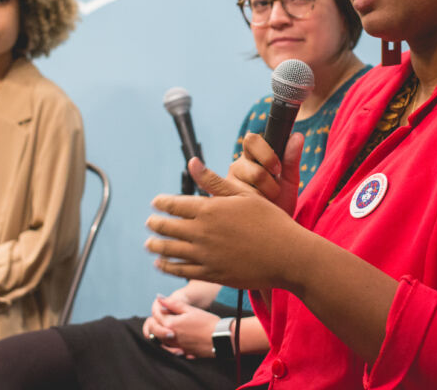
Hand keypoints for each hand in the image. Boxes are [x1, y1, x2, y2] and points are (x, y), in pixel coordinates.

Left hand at [142, 296, 220, 358]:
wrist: (220, 337)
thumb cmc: (207, 322)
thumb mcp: (190, 309)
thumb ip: (173, 304)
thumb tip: (159, 298)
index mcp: (171, 324)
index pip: (156, 315)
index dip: (157, 308)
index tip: (161, 305)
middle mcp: (171, 337)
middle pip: (154, 330)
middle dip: (154, 322)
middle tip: (160, 316)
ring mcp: (176, 346)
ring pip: (160, 341)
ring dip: (159, 333)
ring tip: (166, 326)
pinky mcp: (182, 352)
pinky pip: (169, 349)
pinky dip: (168, 343)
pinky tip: (174, 338)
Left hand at [145, 140, 313, 290]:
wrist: (286, 255)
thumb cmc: (269, 220)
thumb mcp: (243, 195)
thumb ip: (214, 181)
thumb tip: (192, 162)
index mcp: (209, 209)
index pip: (175, 204)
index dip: (162, 203)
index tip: (156, 202)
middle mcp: (202, 232)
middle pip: (168, 227)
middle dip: (155, 224)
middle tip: (149, 223)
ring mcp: (205, 255)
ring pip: (170, 250)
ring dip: (156, 246)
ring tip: (149, 244)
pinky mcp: (211, 274)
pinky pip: (181, 270)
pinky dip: (167, 267)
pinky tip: (162, 265)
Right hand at [229, 132, 303, 215]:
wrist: (271, 231)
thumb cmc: (280, 202)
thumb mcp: (289, 181)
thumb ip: (291, 159)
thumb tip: (298, 136)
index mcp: (251, 156)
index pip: (252, 140)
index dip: (266, 154)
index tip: (278, 169)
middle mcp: (236, 167)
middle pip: (254, 170)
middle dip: (268, 184)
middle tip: (274, 193)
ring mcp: (225, 185)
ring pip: (245, 189)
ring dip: (261, 200)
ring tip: (264, 205)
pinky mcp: (221, 203)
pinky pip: (236, 204)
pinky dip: (251, 210)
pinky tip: (254, 212)